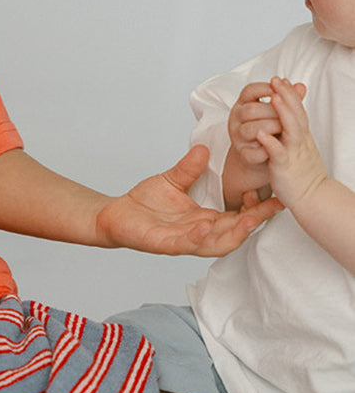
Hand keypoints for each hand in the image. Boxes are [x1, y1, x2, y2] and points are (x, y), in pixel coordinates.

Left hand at [95, 146, 282, 255]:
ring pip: (216, 244)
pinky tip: (205, 226)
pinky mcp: (164, 244)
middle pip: (235, 231)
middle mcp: (198, 232)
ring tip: (250, 220)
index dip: (258, 207)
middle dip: (256, 220)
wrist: (115, 215)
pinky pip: (185, 244)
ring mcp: (183, 241)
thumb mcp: (172, 180)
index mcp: (204, 218)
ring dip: (234, 233)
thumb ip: (189, 168)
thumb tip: (204, 148)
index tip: (276, 193)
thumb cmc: (144, 203)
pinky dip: (197, 237)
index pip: (238, 215)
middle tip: (275, 206)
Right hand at [228, 80, 292, 168]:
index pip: (249, 90)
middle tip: (288, 114)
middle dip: (271, 111)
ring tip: (283, 129)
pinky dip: (265, 150)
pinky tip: (276, 146)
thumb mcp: (277, 112)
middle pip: (250, 110)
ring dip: (269, 128)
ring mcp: (238, 137)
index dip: (265, 88)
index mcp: (243, 104)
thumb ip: (288, 99)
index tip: (280, 90)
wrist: (263, 156)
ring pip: (248, 130)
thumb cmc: (271, 129)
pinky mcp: (242, 154)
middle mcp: (237, 119)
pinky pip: (251, 152)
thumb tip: (301, 87)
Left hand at [256, 75, 326, 209]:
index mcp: (302, 137)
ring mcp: (293, 154)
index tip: (281, 79)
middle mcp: (300, 142)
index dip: (290, 94)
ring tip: (274, 98)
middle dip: (287, 96)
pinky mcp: (284, 167)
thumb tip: (293, 115)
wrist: (313, 197)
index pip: (298, 110)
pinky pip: (278, 154)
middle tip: (277, 79)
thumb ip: (297, 130)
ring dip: (282, 113)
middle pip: (296, 115)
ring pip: (290, 130)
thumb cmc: (303, 174)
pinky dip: (270, 142)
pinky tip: (260, 133)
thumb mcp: (302, 148)